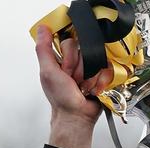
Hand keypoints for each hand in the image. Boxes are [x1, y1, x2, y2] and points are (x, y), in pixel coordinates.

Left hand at [35, 25, 111, 147]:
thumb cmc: (61, 99)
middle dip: (79, 70)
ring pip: (97, 60)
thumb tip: (42, 29)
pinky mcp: (102, 75)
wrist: (77, 117)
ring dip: (89, 78)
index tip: (64, 70)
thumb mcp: (48, 72)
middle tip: (73, 81)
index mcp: (62, 58)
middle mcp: (76, 61)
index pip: (70, 42)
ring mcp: (90, 68)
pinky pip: (107, 70)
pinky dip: (99, 83)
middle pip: (85, 51)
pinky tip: (92, 90)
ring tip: (83, 87)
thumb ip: (44, 49)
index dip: (68, 57)